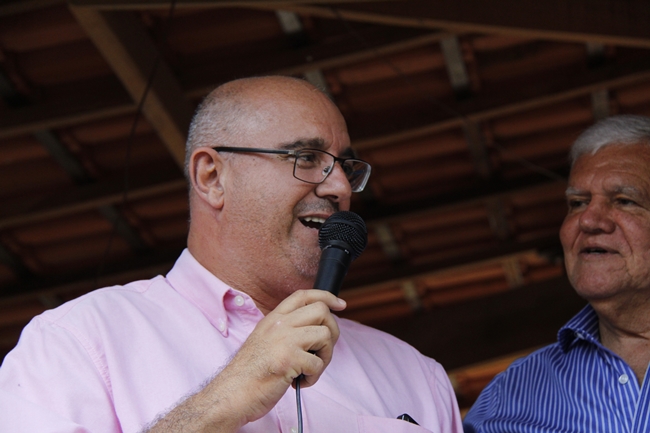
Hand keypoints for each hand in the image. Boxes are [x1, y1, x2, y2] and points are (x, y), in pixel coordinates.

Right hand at [147, 289, 345, 432]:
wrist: (231, 394)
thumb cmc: (249, 373)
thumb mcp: (265, 340)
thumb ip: (287, 330)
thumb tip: (318, 327)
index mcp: (273, 319)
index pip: (304, 295)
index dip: (326, 296)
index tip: (340, 305)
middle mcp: (279, 324)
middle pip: (322, 311)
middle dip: (332, 332)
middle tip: (321, 351)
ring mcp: (283, 340)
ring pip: (325, 335)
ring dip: (325, 356)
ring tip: (309, 370)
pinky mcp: (288, 359)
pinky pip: (318, 363)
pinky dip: (314, 377)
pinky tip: (298, 382)